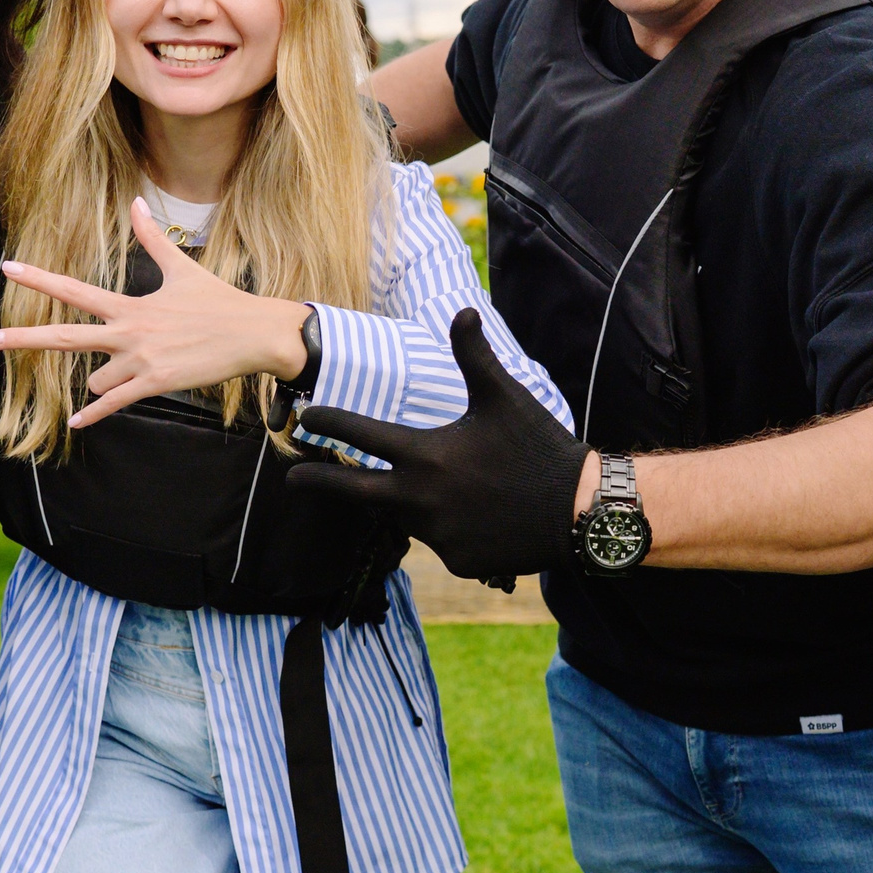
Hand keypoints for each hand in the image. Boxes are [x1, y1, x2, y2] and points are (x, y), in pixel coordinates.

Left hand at [0, 198, 310, 428]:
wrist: (253, 334)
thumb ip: (153, 238)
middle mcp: (128, 332)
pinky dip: (94, 414)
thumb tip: (138, 201)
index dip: (40, 278)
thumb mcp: (182, 267)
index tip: (10, 268)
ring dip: (103, 381)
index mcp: (131, 305)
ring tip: (138, 369)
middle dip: (22, 339)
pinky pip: (115, 403)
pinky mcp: (156, 384)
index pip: (75, 291)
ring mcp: (141, 361)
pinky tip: (76, 423)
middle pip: (64, 337)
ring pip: (97, 379)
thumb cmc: (219, 301)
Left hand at [285, 308, 585, 582]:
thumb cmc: (537, 446)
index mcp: (427, 456)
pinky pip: (439, 541)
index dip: (330, 424)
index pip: (362, 436)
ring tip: (429, 487)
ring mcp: (437, 536)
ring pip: (403, 517)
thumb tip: (463, 312)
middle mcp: (421, 500)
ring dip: (402, 502)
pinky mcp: (458, 561)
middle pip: (354, 491)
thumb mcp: (505, 397)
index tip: (305, 419)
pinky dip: (446, 527)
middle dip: (319, 482)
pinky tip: (476, 515)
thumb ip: (474, 357)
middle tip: (293, 478)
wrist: (578, 511)